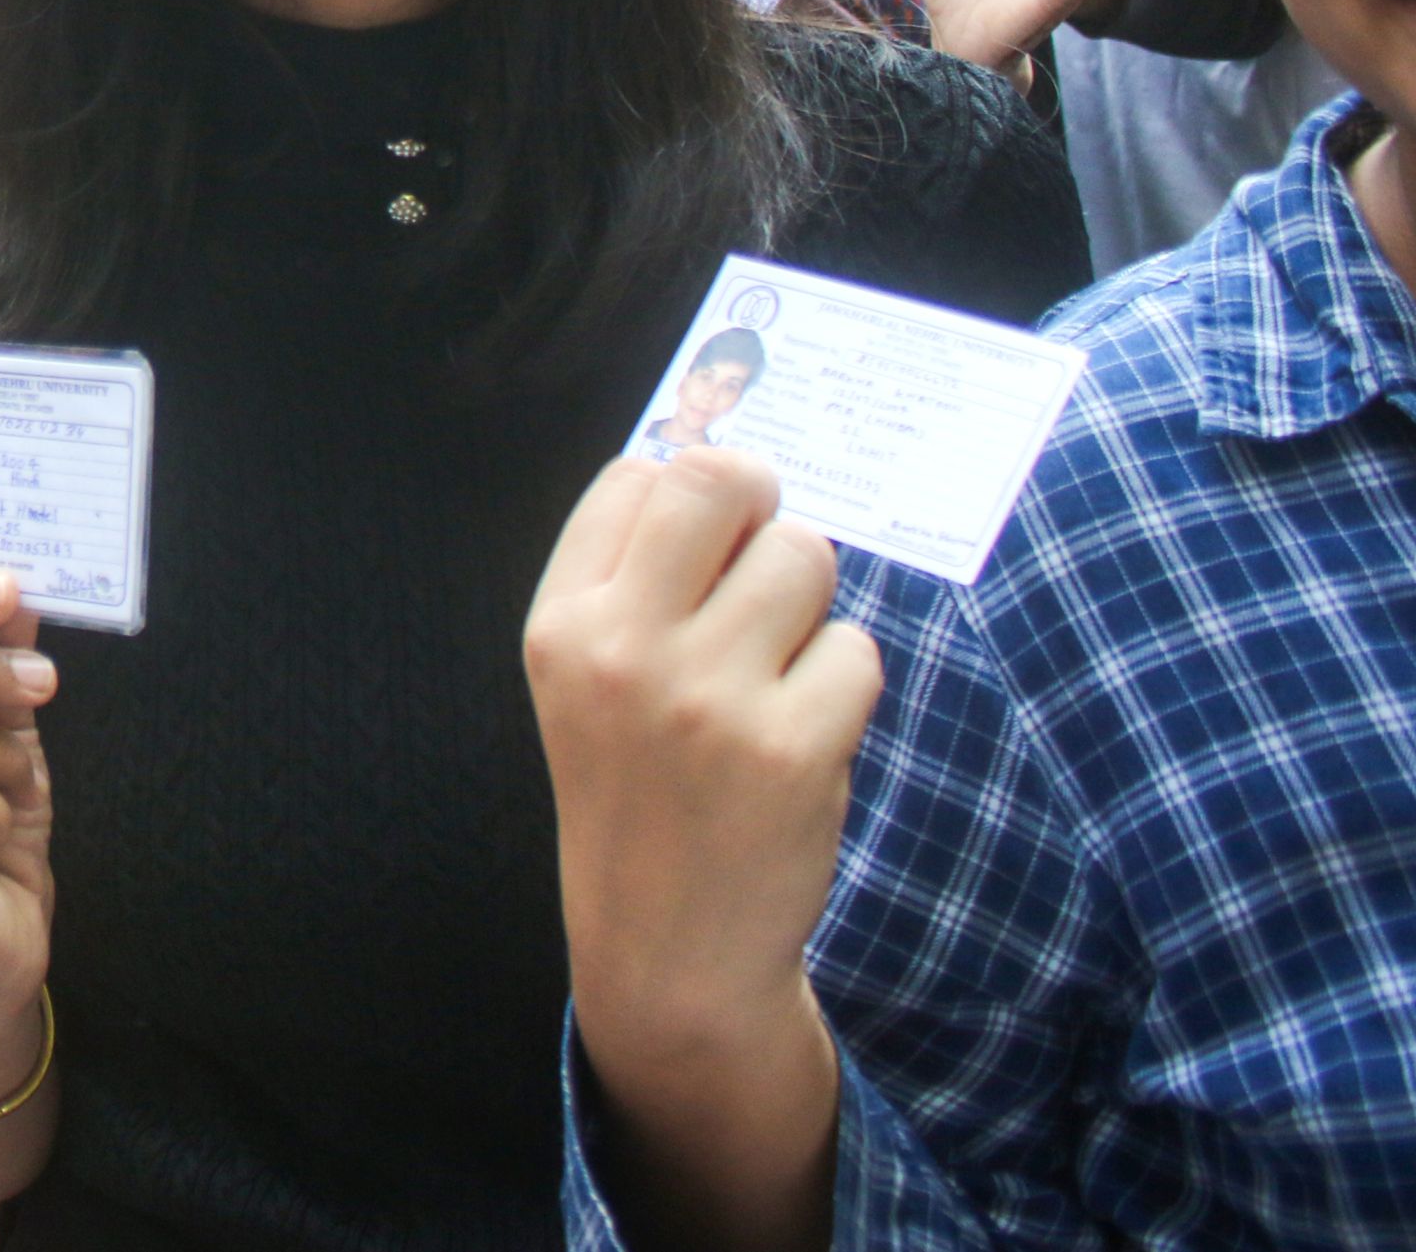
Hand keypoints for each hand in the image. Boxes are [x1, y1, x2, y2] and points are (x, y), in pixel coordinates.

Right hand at [524, 449, 867, 1242]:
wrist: (670, 949)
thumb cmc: (637, 793)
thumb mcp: (584, 681)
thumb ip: (629, 577)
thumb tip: (718, 466)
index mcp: (560, 624)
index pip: (636, 475)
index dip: (688, 496)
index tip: (706, 544)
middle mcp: (623, 648)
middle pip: (721, 478)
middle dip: (762, 503)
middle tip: (766, 559)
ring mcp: (708, 696)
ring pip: (805, 557)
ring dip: (809, 604)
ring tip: (776, 669)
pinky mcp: (793, 745)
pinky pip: (855, 648)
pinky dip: (843, 682)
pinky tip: (802, 732)